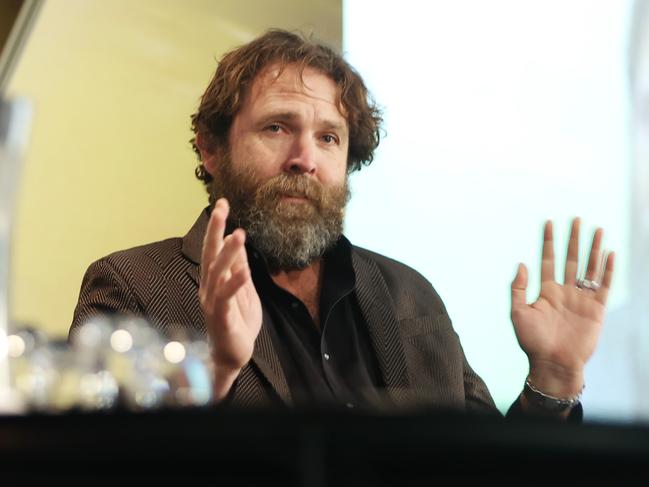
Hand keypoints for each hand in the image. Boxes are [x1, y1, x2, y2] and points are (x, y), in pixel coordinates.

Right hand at [199, 198, 261, 398]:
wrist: (232, 355)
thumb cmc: (237, 322)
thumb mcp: (242, 290)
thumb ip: (239, 268)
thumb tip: (239, 242)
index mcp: (214, 280)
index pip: (214, 248)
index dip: (217, 226)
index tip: (223, 203)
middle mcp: (208, 288)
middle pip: (210, 254)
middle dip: (215, 231)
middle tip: (222, 208)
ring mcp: (212, 302)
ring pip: (218, 273)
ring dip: (228, 253)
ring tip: (239, 234)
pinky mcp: (220, 317)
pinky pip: (226, 297)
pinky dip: (236, 283)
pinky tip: (246, 270)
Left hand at [510, 218, 613, 396]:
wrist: (553, 364)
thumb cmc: (532, 341)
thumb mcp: (517, 313)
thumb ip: (518, 288)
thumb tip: (521, 263)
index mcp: (546, 291)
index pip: (548, 259)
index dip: (549, 241)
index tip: (549, 222)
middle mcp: (565, 291)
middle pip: (571, 258)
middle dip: (573, 239)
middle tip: (576, 219)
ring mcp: (581, 298)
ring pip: (589, 267)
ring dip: (593, 249)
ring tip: (596, 229)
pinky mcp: (596, 309)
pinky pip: (604, 285)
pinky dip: (607, 269)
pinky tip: (609, 253)